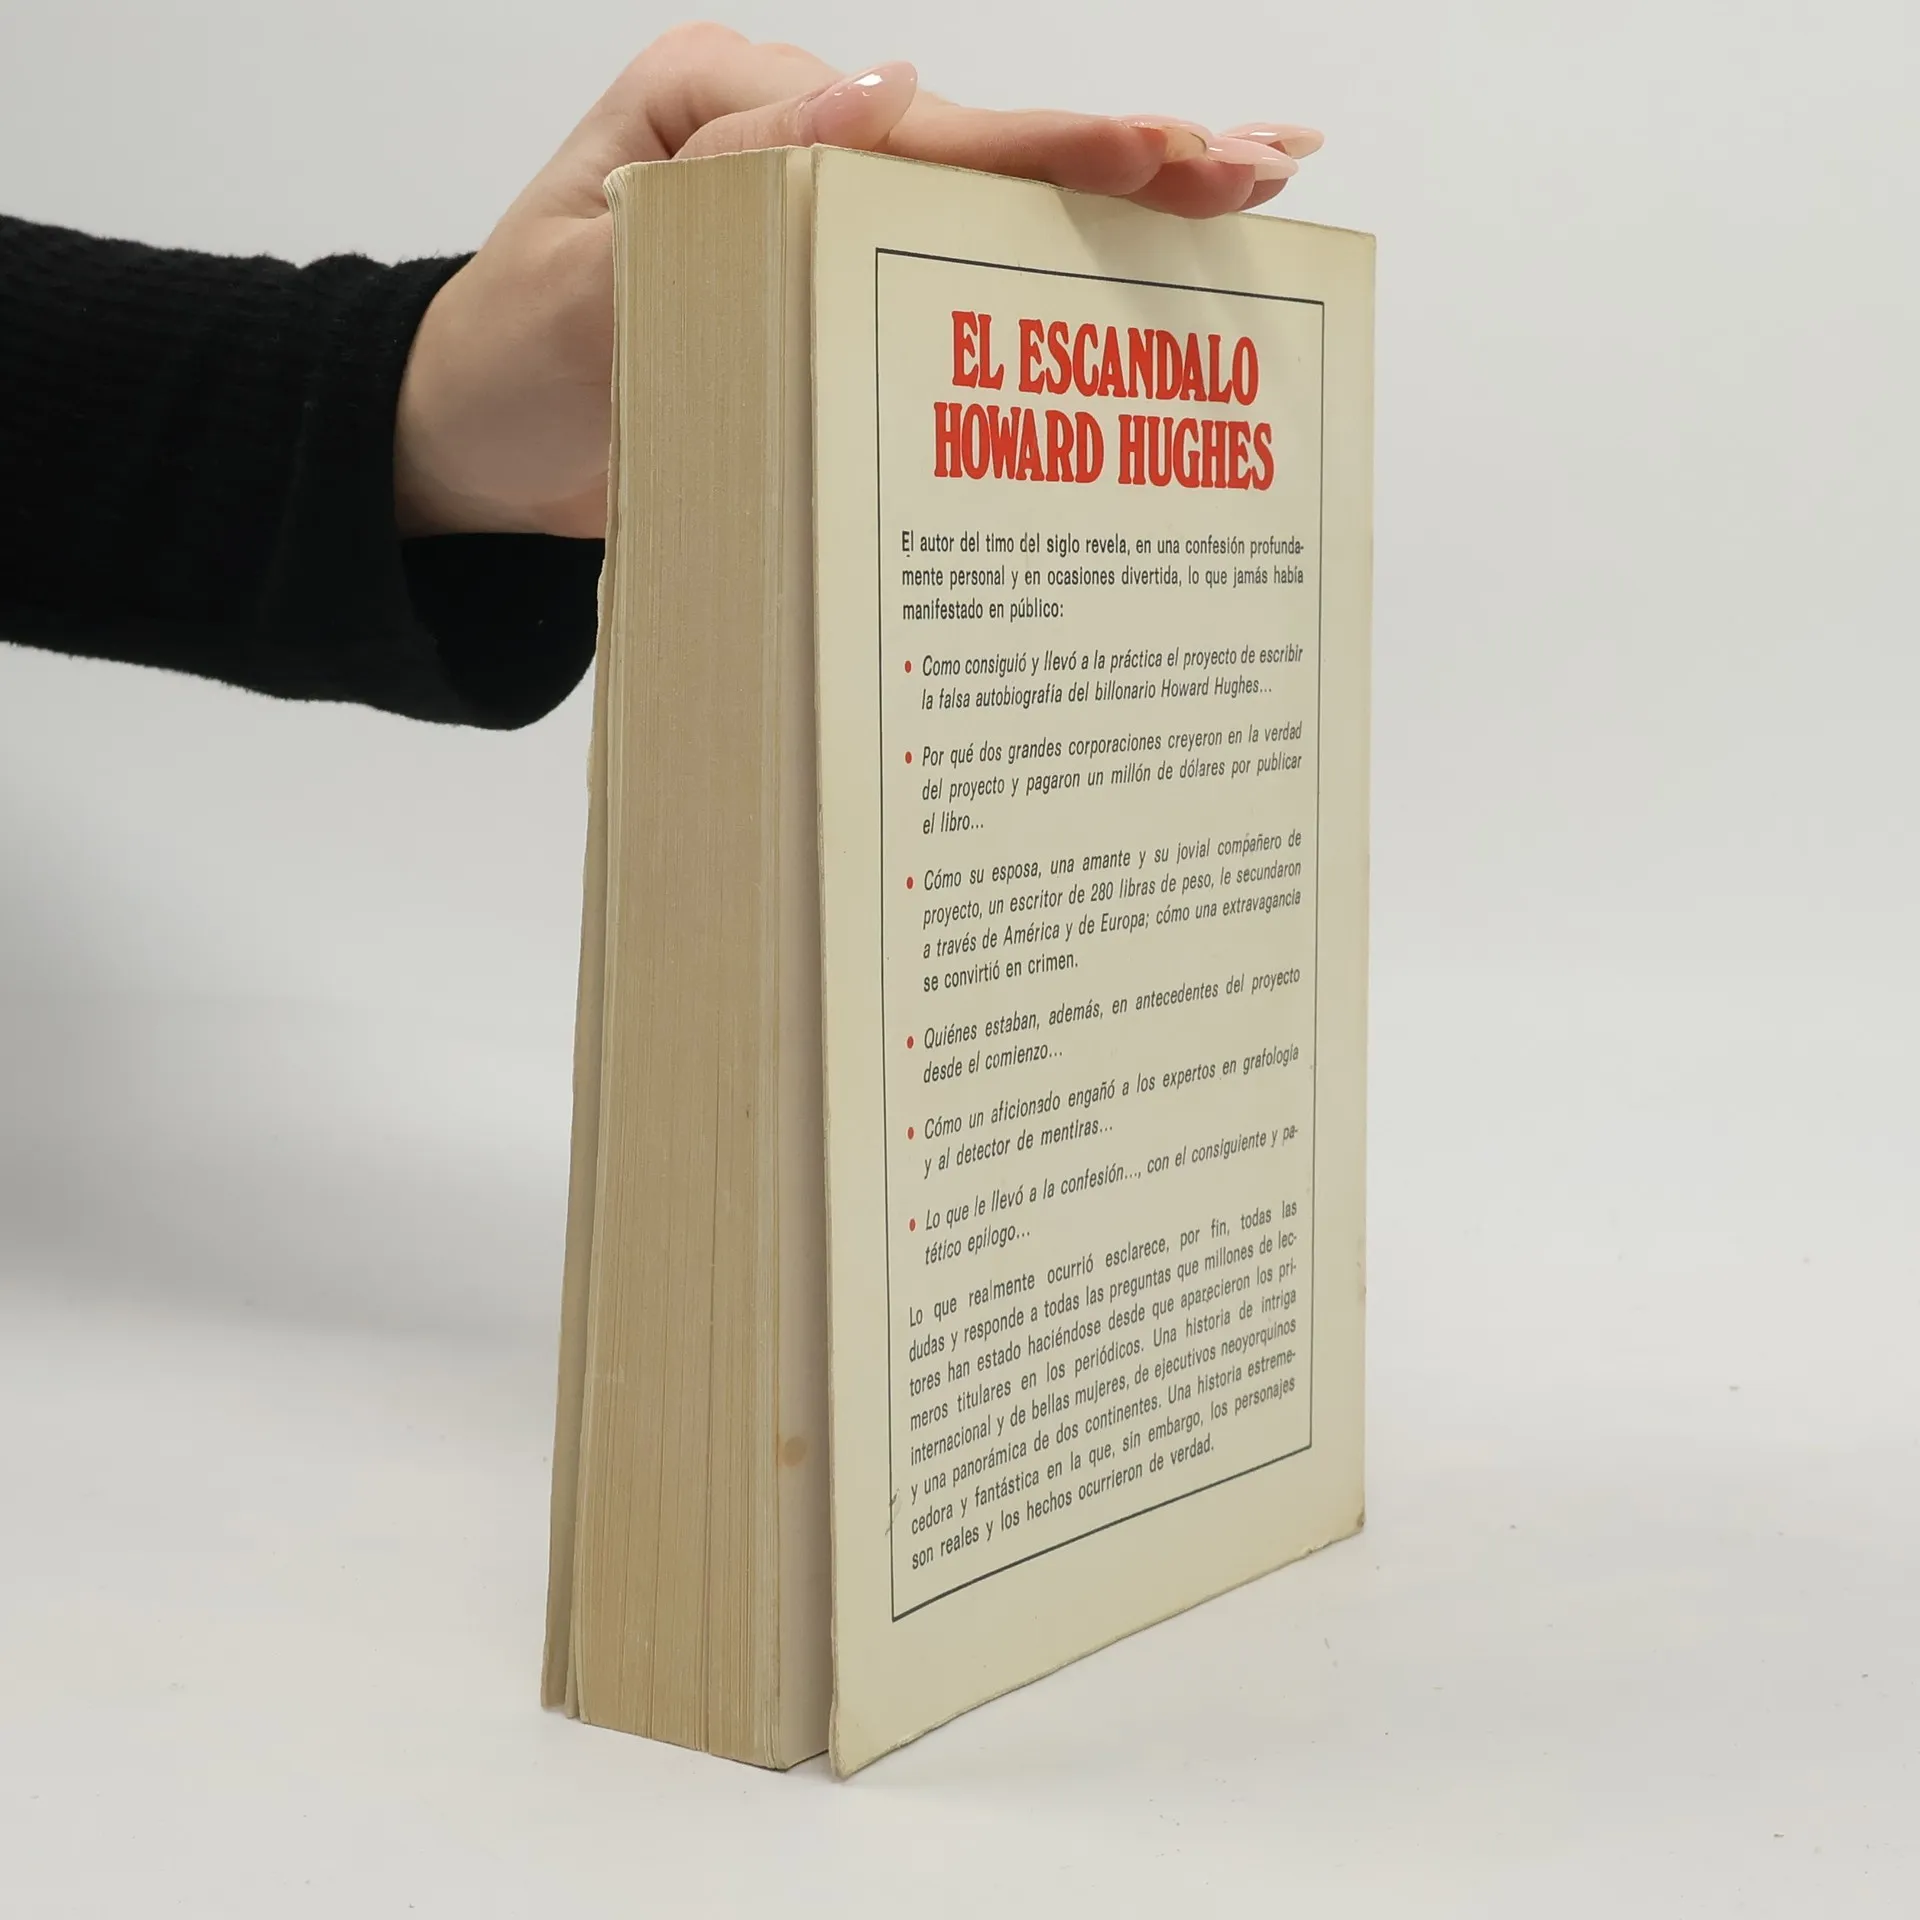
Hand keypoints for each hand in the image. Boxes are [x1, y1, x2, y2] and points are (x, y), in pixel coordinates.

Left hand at [394, 23, 1323, 539]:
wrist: (471, 454)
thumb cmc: (507, 362)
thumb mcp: (586, 273)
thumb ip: (727, 187)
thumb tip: (886, 97)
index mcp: (731, 113)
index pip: (912, 130)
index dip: (1040, 147)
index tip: (1158, 153)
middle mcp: (794, 154)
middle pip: (981, 153)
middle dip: (1128, 157)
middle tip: (1265, 160)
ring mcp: (823, 232)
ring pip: (989, 212)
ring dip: (1120, 210)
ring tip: (1252, 195)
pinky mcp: (833, 310)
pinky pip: (952, 290)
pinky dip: (1051, 282)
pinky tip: (1138, 284)